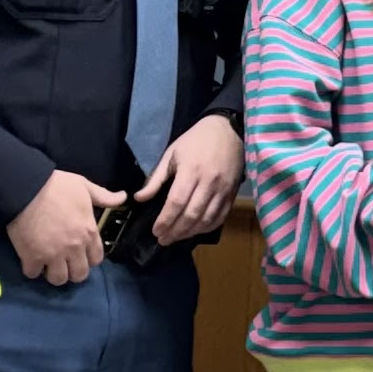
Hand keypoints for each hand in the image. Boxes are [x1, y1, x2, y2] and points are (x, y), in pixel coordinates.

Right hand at [9, 170, 122, 285]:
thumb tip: (123, 197)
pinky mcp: (32, 257)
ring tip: (48, 264)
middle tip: (64, 263)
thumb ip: (103, 196)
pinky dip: (32, 269)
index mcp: (88, 232)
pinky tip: (31, 260)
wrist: (25, 187)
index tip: (80, 254)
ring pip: (58, 279)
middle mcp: (74, 247)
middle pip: (79, 274)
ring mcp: (53, 254)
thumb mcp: (84, 186)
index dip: (88, 259)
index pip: (96, 259)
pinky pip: (33, 273)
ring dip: (54, 274)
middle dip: (73, 271)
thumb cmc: (56, 185)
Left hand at [135, 112, 243, 243]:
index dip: (165, 220)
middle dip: (175, 231)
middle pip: (192, 215)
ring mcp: (223, 190)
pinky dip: (207, 228)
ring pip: (206, 219)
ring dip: (190, 233)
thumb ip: (156, 178)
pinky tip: (196, 231)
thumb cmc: (196, 141)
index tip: (155, 231)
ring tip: (176, 238)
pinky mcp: (232, 194)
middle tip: (163, 240)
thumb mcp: (171, 154)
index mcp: (191, 171)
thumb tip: (140, 199)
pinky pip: (220, 217)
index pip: (177, 202)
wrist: (228, 131)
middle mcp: (208, 183)